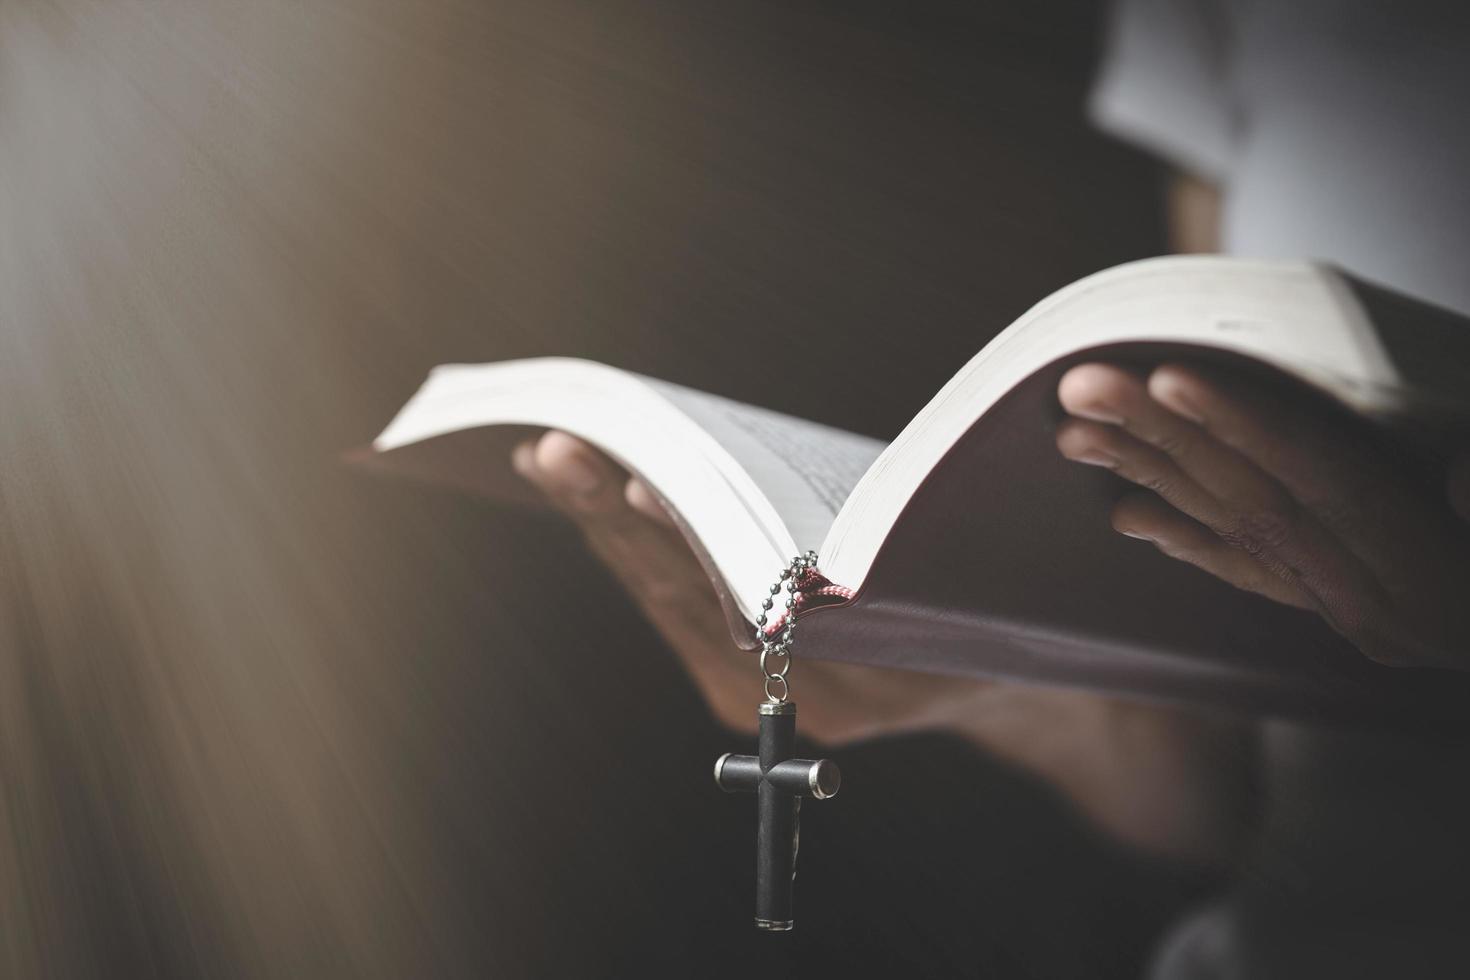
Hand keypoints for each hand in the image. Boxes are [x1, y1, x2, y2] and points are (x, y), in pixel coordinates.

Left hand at [514, 431, 1252, 862]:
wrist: (1005, 687)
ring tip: (551, 458)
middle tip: (558, 450)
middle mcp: (776, 697)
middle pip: (684, 597)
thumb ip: (899, 572)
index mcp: (835, 690)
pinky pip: (671, 598)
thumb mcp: (973, 597)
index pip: (745, 607)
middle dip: (615, 519)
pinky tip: (592, 492)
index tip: (642, 486)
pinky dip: (630, 540)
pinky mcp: (736, 665)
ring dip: (605, 524)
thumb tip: (813, 548)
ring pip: (666, 596)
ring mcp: (749, 686)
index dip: (692, 542)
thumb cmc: (998, 625)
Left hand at [1057, 362, 1469, 669]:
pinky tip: (1128, 516)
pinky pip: (1262, 578)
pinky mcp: (1362, 618)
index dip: (1246, 425)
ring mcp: (1368, 614)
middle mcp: (1386, 599)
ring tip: (1073, 434)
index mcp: (1433, 570)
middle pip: (1257, 502)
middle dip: (1160, 440)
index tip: (1167, 376)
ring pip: (1244, 534)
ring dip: (1154, 478)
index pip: (1324, 482)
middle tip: (1074, 390)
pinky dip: (1195, 541)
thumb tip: (1458, 480)